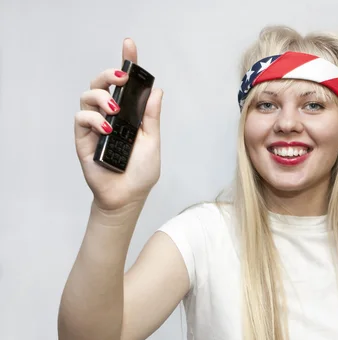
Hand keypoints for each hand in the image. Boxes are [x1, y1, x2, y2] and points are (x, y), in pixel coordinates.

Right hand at [74, 38, 162, 211]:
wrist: (127, 196)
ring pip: (87, 96)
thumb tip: (156, 90)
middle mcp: (110, 115)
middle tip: (121, 78)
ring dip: (101, 96)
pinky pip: (81, 118)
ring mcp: (95, 126)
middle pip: (101, 84)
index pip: (126, 85)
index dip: (127, 63)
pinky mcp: (83, 138)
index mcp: (129, 114)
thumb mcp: (152, 141)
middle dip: (109, 74)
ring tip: (115, 110)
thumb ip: (151, 117)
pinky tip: (107, 129)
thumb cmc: (141, 172)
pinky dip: (94, 119)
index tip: (129, 45)